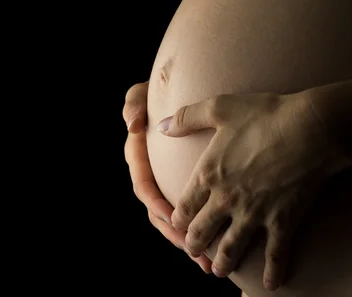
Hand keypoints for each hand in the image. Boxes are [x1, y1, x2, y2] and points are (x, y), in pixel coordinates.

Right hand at [123, 81, 211, 272]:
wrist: (184, 89)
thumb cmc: (161, 94)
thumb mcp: (145, 92)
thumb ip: (134, 101)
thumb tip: (132, 124)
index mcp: (140, 158)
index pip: (144, 186)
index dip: (156, 204)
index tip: (172, 217)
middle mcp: (152, 175)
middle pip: (158, 214)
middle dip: (175, 234)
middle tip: (193, 250)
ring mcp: (167, 184)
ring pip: (173, 221)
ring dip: (189, 242)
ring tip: (207, 261)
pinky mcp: (186, 189)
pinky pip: (191, 215)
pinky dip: (203, 232)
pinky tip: (219, 247)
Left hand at [158, 92, 347, 289]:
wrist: (311, 129)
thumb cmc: (266, 115)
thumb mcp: (220, 108)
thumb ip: (187, 117)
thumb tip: (162, 126)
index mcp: (209, 174)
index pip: (184, 206)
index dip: (177, 219)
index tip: (177, 225)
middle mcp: (226, 200)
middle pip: (202, 231)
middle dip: (194, 245)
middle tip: (193, 252)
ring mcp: (254, 214)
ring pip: (231, 248)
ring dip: (223, 263)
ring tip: (218, 273)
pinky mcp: (282, 221)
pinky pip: (274, 254)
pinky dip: (272, 271)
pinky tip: (269, 285)